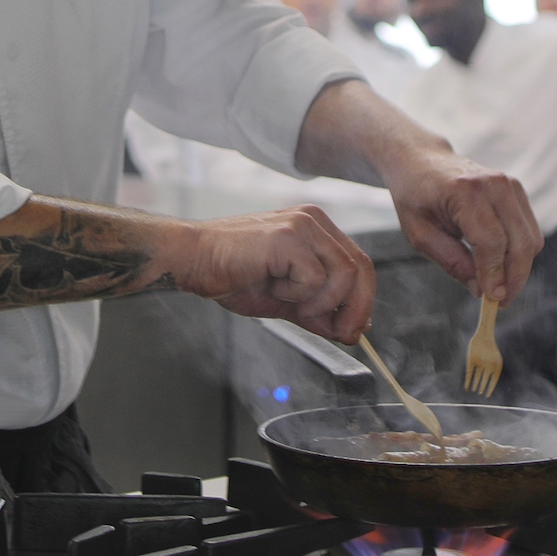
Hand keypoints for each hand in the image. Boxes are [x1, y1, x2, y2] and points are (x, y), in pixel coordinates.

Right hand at [166, 205, 375, 341]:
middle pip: (360, 267)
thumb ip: (319, 311)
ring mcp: (302, 225)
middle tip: (342, 334)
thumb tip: (351, 330)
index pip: (359, 263)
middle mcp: (314, 221)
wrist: (193, 261)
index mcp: (316, 229)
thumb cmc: (232, 275)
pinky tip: (273, 286)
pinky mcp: (288, 237)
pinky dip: (299, 295)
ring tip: (289, 301)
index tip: (353, 329)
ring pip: (344, 274)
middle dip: (355, 308)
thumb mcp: (286, 300)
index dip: (363, 300)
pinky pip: (315, 278)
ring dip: (321, 302)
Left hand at [286, 77, 540, 303]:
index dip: (494, 274)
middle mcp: (494, 184)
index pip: (491, 242)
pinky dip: (520, 253)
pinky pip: (530, 231)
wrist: (422, 162)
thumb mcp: (420, 235)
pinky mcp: (517, 190)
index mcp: (464, 192)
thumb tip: (483, 290)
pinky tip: (500, 266)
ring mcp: (510, 185)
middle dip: (513, 278)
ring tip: (498, 286)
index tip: (492, 299)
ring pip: (531, 239)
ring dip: (519, 269)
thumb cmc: (416, 197)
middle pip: (519, 243)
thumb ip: (452, 262)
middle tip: (499, 302)